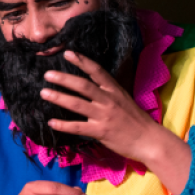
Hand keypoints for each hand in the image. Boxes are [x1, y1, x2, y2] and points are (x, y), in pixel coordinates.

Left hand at [40, 50, 158, 161]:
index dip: (82, 61)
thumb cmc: (135, 121)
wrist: (149, 141)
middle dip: (64, 79)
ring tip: (44, 93)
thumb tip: (89, 86)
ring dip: (59, 97)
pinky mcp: (101, 132)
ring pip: (77, 104)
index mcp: (114, 90)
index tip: (68, 53)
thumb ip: (107, 93)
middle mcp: (108, 100)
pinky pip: (78, 127)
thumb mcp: (123, 100)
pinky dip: (63, 125)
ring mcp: (104, 116)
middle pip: (83, 86)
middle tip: (47, 74)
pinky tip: (51, 122)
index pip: (97, 71)